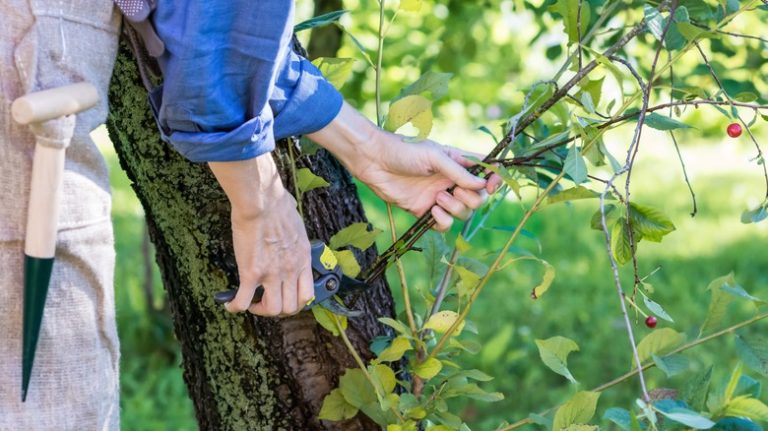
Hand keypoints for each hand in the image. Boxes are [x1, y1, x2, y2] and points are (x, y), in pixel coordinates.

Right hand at [209, 154, 313, 315]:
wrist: (262, 202)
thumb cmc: (278, 205)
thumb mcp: (296, 223)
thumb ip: (293, 232)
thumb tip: (289, 215)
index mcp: (303, 260)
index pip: (307, 295)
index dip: (295, 304)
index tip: (284, 298)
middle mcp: (291, 271)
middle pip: (289, 307)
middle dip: (276, 309)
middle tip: (264, 301)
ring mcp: (272, 274)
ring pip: (271, 309)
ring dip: (259, 310)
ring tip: (250, 302)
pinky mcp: (252, 273)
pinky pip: (243, 301)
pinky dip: (235, 306)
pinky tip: (229, 304)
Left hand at [307, 103, 500, 230]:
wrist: (374, 161)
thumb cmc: (404, 150)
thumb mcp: (435, 156)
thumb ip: (459, 172)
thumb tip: (482, 185)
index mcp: (458, 163)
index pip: (485, 174)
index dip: (493, 182)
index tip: (491, 186)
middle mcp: (451, 181)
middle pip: (477, 199)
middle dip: (471, 198)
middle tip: (454, 190)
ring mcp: (439, 197)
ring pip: (462, 213)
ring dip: (455, 209)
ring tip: (438, 198)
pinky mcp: (424, 211)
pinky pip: (443, 224)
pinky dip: (442, 221)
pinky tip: (433, 211)